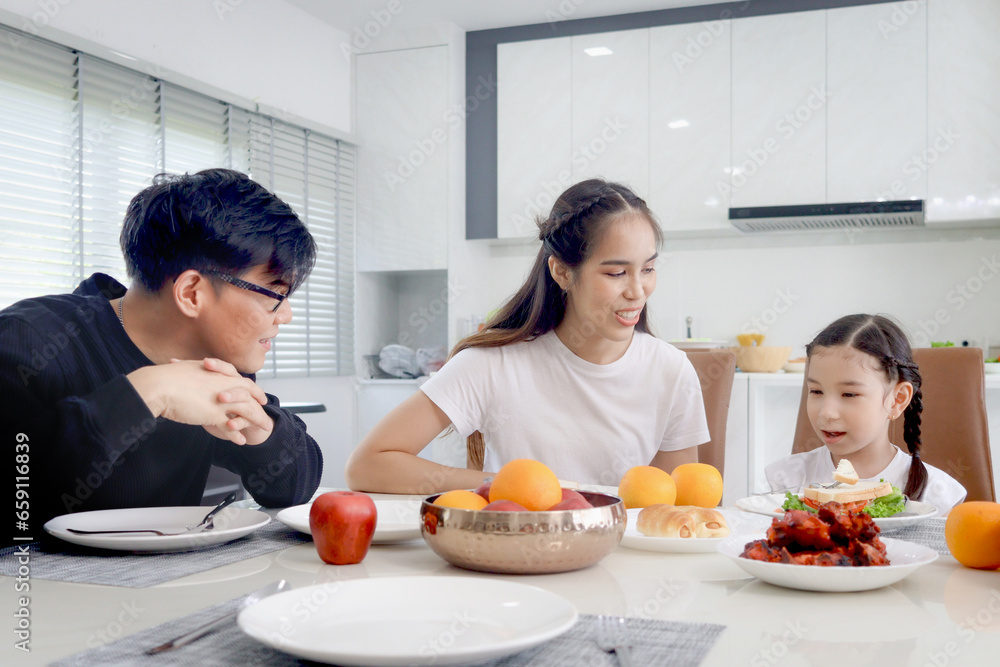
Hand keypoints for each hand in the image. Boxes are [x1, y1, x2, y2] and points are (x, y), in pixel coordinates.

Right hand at [127, 359, 272, 444]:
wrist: (158, 386)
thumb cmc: (165, 378)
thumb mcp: (186, 370)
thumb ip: (195, 375)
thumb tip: (192, 375)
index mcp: (217, 373)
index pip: (241, 381)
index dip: (252, 389)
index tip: (258, 395)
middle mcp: (223, 384)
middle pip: (249, 395)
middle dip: (260, 405)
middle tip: (266, 413)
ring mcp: (221, 399)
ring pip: (246, 410)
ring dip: (257, 420)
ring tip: (264, 428)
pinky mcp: (214, 414)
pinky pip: (231, 426)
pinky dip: (237, 434)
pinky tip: (241, 441)